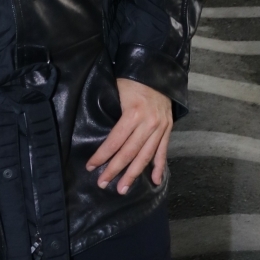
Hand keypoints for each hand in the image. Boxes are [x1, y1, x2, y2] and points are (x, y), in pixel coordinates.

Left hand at [87, 78, 172, 195]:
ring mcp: (160, 128)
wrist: (157, 71)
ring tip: (123, 188)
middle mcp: (148, 124)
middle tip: (103, 184)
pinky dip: (159, 167)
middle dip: (115, 170)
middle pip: (129, 153)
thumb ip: (112, 114)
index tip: (91, 167)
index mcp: (133, 114)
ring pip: (145, 156)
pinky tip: (155, 181)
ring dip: (134, 174)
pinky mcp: (168, 129)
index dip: (102, 156)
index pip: (114, 141)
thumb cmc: (131, 80)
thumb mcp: (117, 93)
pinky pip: (163, 151)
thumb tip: (100, 135)